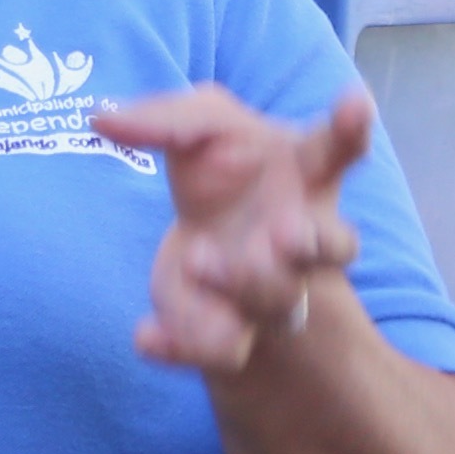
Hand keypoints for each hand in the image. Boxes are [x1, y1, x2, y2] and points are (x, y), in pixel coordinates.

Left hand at [93, 86, 371, 373]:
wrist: (204, 239)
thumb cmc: (220, 169)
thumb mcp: (196, 126)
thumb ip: (161, 117)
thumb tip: (100, 118)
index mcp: (302, 172)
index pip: (337, 147)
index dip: (350, 127)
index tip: (354, 103)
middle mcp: (301, 235)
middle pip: (334, 247)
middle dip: (316, 244)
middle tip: (287, 236)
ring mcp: (272, 288)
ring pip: (279, 301)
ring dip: (239, 282)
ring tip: (197, 258)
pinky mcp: (230, 330)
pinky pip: (221, 350)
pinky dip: (181, 346)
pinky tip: (144, 335)